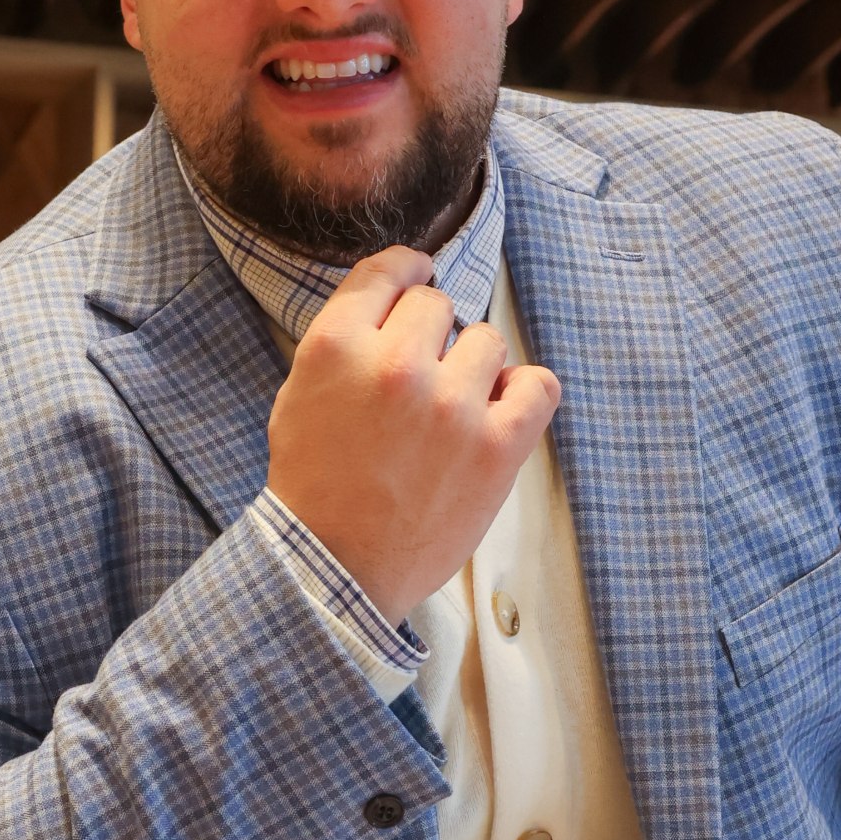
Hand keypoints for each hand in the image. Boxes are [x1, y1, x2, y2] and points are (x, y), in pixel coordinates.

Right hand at [265, 246, 561, 624]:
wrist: (336, 568)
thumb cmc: (315, 483)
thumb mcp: (301, 391)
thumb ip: (346, 337)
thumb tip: (399, 295)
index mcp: (338, 346)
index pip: (388, 271)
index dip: (406, 272)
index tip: (416, 279)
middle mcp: (397, 366)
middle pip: (437, 304)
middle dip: (429, 335)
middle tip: (417, 378)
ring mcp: (452, 407)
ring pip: (487, 340)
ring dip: (471, 368)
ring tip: (451, 408)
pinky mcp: (498, 448)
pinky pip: (539, 385)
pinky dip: (524, 392)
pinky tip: (499, 411)